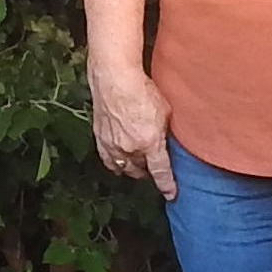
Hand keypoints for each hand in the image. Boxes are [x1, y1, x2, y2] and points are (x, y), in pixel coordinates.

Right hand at [90, 62, 175, 192]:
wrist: (114, 77)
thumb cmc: (143, 88)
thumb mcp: (166, 110)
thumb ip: (168, 130)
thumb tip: (170, 140)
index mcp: (150, 143)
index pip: (160, 172)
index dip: (167, 185)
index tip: (171, 194)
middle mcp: (130, 148)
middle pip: (141, 171)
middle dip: (148, 172)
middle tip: (154, 169)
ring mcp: (112, 144)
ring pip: (123, 167)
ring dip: (132, 168)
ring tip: (138, 165)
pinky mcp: (100, 137)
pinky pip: (108, 159)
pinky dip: (115, 163)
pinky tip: (120, 160)